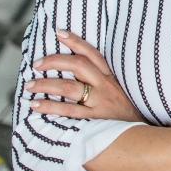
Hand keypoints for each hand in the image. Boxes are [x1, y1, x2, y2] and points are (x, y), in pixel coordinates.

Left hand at [25, 30, 143, 122]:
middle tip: (37, 64)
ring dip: (46, 84)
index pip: (92, 54)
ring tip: (30, 85)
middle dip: (55, 61)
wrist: (141, 137)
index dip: (75, 41)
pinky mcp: (94, 119)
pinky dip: (50, 106)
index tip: (59, 32)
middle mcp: (105, 86)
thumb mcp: (118, 93)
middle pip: (78, 65)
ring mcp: (99, 102)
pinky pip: (68, 110)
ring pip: (69, 87)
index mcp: (110, 77)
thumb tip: (76, 74)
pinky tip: (36, 105)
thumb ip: (101, 82)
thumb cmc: (124, 116)